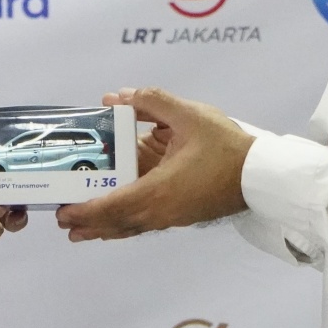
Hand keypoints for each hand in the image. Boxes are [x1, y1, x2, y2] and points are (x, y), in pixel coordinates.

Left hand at [55, 87, 254, 241]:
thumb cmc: (226, 147)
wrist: (263, 175)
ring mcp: (173, 218)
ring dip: (107, 228)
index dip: (86, 211)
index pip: (113, 206)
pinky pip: (147, 224)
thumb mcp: (189, 115)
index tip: (65, 213)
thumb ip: (152, 102)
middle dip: (90, 224)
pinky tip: (122, 220)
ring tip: (84, 231)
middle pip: (118, 224)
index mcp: (158, 190)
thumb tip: (118, 96)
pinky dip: (127, 224)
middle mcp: (162, 211)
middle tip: (64, 224)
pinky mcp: (184, 216)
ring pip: (133, 227)